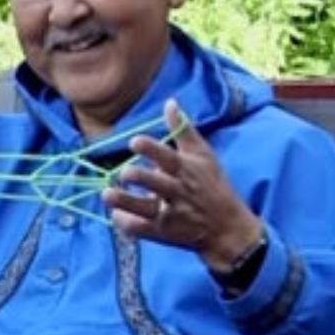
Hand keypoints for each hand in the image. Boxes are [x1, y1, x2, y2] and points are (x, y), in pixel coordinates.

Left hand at [101, 99, 264, 270]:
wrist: (227, 227)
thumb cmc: (212, 184)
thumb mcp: (204, 155)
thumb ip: (183, 129)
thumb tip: (169, 102)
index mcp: (186, 170)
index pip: (168, 157)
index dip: (150, 149)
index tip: (134, 142)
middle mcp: (177, 191)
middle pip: (156, 184)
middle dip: (138, 178)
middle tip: (124, 174)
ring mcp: (170, 214)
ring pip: (143, 209)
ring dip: (124, 202)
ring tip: (107, 195)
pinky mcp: (162, 232)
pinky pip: (140, 229)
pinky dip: (125, 223)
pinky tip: (116, 214)